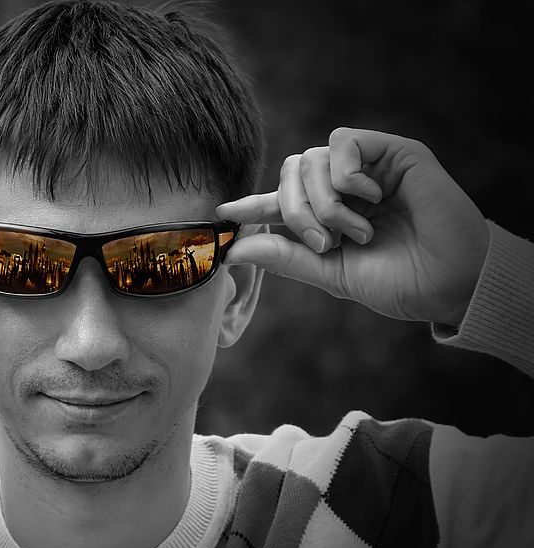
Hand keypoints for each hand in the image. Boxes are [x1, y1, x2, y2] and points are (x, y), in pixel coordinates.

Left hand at [216, 128, 488, 326]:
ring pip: (310, 160)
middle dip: (295, 211)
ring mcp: (366, 169)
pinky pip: (343, 143)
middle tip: (323, 243)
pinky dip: (347, 174)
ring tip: (358, 231)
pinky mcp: (392, 153)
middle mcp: (341, 189)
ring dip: (325, 202)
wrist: (449, 282)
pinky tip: (371, 198)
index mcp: (325, 217)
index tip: (221, 212)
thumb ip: (286, 258)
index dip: (250, 205)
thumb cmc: (397, 281)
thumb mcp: (332, 274)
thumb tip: (235, 249)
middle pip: (289, 175)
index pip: (278, 202)